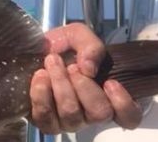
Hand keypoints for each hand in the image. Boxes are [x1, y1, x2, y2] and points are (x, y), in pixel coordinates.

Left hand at [28, 23, 142, 133]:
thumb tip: (89, 68)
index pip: (129, 117)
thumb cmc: (58, 47)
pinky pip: (46, 118)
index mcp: (105, 95)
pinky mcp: (44, 121)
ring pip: (72, 114)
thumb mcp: (78, 35)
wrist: (28, 50)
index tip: (110, 82)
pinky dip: (42, 95)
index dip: (124, 104)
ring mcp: (67, 120)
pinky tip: (40, 77)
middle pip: (99, 112)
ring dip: (61, 85)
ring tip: (52, 63)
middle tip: (71, 65)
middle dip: (84, 85)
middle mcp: (89, 113)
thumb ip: (91, 46)